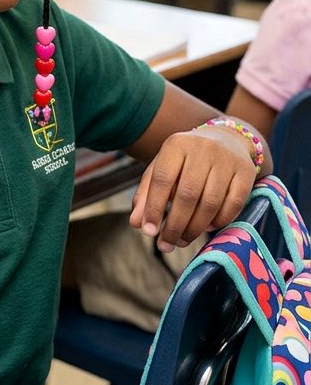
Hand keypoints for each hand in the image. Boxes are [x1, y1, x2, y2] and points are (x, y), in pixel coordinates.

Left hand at [130, 126, 254, 251]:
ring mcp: (227, 159)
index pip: (162, 179)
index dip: (154, 208)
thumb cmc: (186, 160)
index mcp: (177, 144)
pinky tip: (206, 228)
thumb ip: (147, 194)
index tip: (149, 232)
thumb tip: (137, 224)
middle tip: (166, 245)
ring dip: (195, 228)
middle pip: (187, 195)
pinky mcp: (246, 172)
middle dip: (175, 225)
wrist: (226, 140)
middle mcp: (203, 148)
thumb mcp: (163, 168)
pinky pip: (233, 204)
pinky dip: (219, 221)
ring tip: (182, 240)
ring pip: (210, 203)